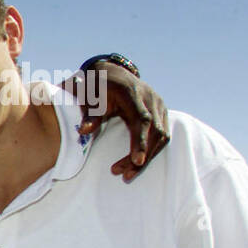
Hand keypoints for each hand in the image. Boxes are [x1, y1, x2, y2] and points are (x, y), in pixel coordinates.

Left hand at [62, 62, 167, 181]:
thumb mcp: (89, 97)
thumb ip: (89, 114)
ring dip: (148, 156)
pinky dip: (153, 150)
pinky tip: (138, 162)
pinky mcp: (162, 111)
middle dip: (142, 155)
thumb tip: (84, 131)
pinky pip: (163, 134)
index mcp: (132, 93)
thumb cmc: (97, 86)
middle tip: (125, 175)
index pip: (142, 120)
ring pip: (162, 135)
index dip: (141, 141)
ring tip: (128, 174)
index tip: (137, 160)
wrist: (112, 72)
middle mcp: (150, 98)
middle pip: (154, 131)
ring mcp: (159, 104)